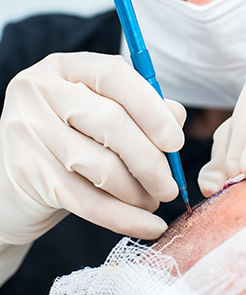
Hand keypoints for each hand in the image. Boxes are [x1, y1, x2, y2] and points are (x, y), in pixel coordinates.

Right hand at [0, 52, 185, 244]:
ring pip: (101, 166)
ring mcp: (29, 130)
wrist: (19, 180)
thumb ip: (142, 109)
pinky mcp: (28, 172)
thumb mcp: (103, 115)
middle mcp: (41, 91)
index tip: (176, 143)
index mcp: (67, 68)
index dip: (152, 110)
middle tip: (170, 188)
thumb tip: (176, 117)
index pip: (115, 76)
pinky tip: (150, 226)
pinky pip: (88, 202)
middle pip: (112, 124)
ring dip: (138, 192)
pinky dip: (125, 218)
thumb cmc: (73, 139)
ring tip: (153, 202)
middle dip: (151, 163)